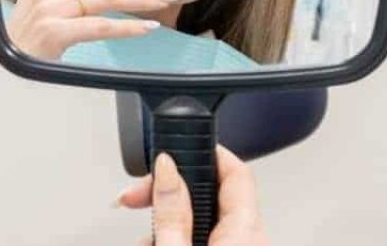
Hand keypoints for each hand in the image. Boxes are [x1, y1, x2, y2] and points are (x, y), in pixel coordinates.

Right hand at [118, 145, 270, 245]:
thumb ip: (173, 213)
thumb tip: (167, 168)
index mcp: (246, 233)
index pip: (235, 170)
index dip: (202, 151)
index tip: (168, 150)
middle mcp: (250, 241)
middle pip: (208, 195)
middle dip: (167, 193)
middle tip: (135, 196)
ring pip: (199, 222)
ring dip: (165, 224)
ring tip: (143, 238)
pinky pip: (202, 241)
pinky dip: (176, 240)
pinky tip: (153, 245)